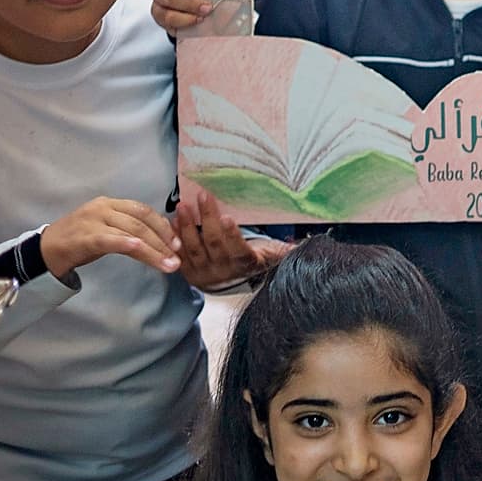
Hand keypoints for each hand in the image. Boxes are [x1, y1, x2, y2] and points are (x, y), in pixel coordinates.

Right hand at [39, 197, 180, 280]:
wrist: (45, 250)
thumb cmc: (79, 241)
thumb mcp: (106, 230)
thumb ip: (128, 229)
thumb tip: (160, 238)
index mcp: (111, 203)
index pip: (144, 211)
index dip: (163, 226)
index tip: (177, 242)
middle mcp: (104, 207)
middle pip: (142, 222)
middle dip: (163, 240)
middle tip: (178, 257)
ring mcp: (94, 220)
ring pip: (132, 232)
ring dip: (153, 250)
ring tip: (168, 264)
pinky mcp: (84, 236)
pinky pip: (110, 239)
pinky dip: (126, 243)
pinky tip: (140, 249)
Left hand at [173, 189, 291, 289]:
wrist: (230, 283)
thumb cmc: (252, 260)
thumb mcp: (271, 255)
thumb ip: (286, 250)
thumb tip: (309, 244)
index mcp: (244, 264)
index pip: (237, 249)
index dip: (232, 234)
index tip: (228, 217)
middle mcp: (222, 271)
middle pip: (213, 244)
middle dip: (207, 219)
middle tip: (203, 197)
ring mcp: (203, 273)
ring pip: (193, 249)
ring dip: (187, 226)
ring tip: (183, 206)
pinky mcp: (188, 272)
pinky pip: (179, 255)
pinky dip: (175, 238)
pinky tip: (172, 221)